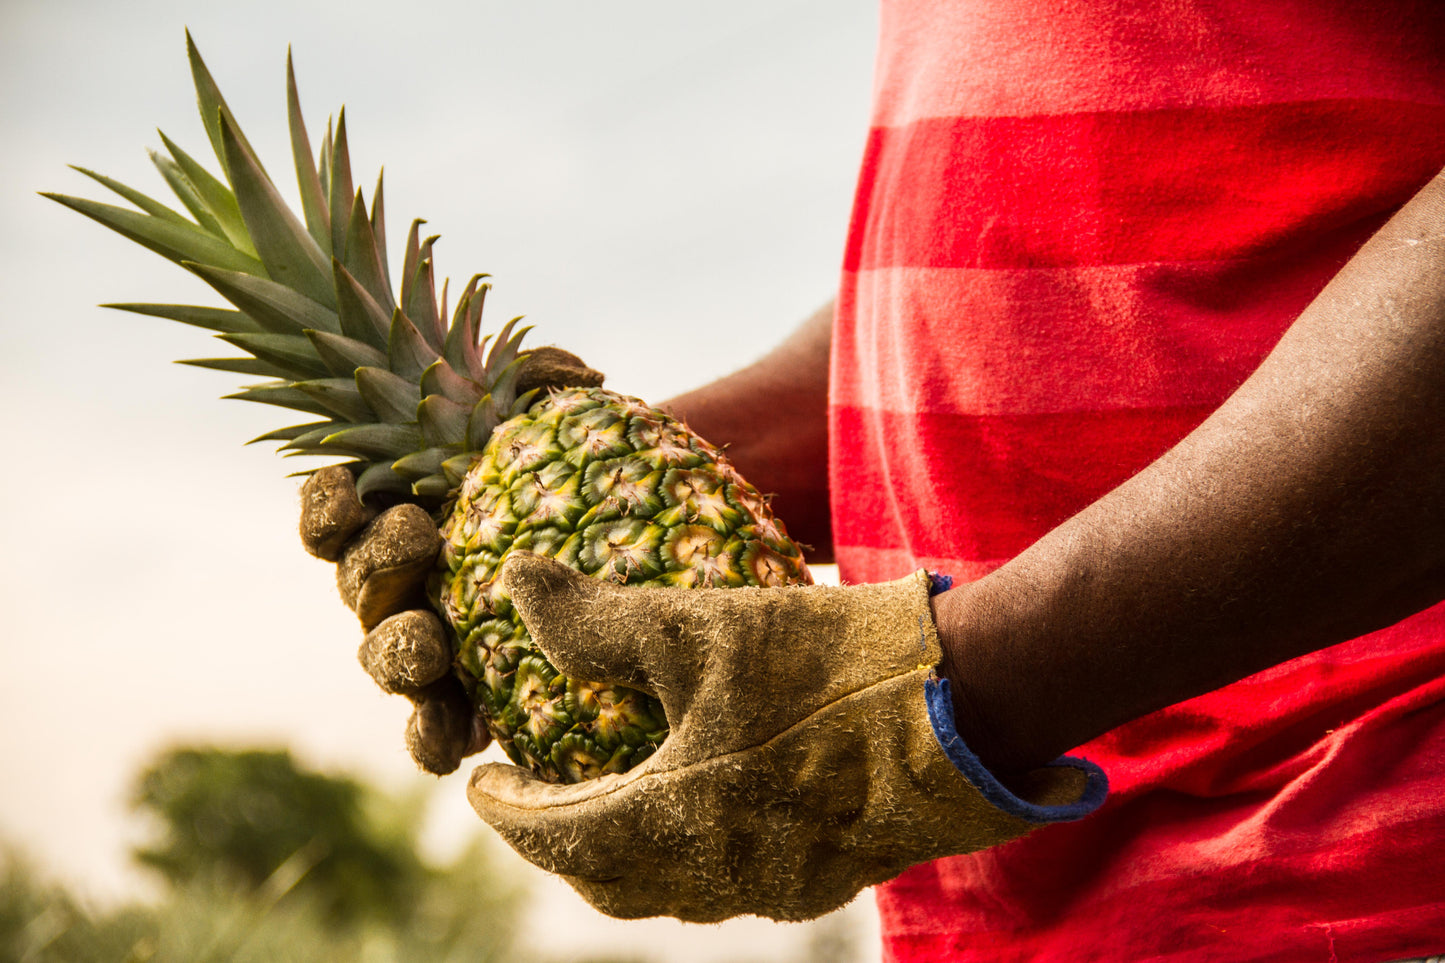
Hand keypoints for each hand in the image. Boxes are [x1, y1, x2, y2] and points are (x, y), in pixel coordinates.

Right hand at [298, 346, 603, 774]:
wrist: (609, 568)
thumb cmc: (557, 489)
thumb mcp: (553, 430)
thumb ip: (547, 386)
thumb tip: (578, 371)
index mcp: (392, 520)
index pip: (334, 513)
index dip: (326, 501)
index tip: (346, 484)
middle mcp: (394, 588)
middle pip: (358, 582)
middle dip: (379, 559)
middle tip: (420, 535)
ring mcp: (422, 650)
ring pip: (384, 658)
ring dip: (399, 652)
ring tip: (430, 644)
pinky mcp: (458, 707)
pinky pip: (429, 734)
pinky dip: (434, 738)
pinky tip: (461, 740)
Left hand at [467, 554, 1101, 921]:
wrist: (966, 709)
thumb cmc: (824, 667)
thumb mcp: (697, 627)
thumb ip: (597, 618)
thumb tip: (517, 584)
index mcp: (667, 826)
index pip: (553, 838)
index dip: (506, 811)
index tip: (481, 781)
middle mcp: (715, 876)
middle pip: (606, 878)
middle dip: (560, 840)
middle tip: (539, 793)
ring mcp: (777, 885)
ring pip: (671, 885)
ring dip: (625, 848)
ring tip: (614, 792)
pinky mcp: (829, 875)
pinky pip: (733, 876)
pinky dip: (693, 846)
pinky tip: (711, 796)